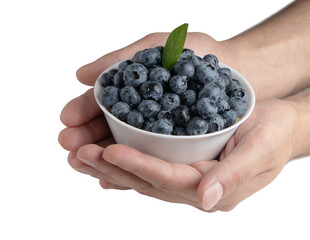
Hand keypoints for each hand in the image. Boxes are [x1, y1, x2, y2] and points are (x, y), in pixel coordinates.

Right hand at [59, 32, 240, 152]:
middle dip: (86, 137)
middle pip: (108, 128)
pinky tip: (111, 178)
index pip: (101, 102)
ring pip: (124, 147)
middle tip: (68, 146)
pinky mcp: (176, 149)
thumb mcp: (158, 47)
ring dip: (101, 156)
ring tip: (82, 163)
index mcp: (134, 90)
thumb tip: (79, 75)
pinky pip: (150, 161)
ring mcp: (158, 132)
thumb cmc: (201, 53)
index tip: (67, 120)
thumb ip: (120, 58)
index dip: (83, 110)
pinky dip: (131, 168)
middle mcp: (142, 113)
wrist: (242, 70)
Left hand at [61, 99, 297, 211]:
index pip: (168, 179)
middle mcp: (195, 188)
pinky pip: (149, 167)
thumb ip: (233, 177)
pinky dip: (126, 163)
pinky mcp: (183, 165)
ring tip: (81, 155)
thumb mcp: (261, 151)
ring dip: (111, 166)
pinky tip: (104, 159)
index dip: (138, 165)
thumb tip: (205, 202)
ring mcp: (187, 179)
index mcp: (213, 188)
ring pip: (142, 175)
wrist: (281, 126)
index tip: (109, 151)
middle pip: (147, 181)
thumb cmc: (275, 135)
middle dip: (112, 168)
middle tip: (80, 154)